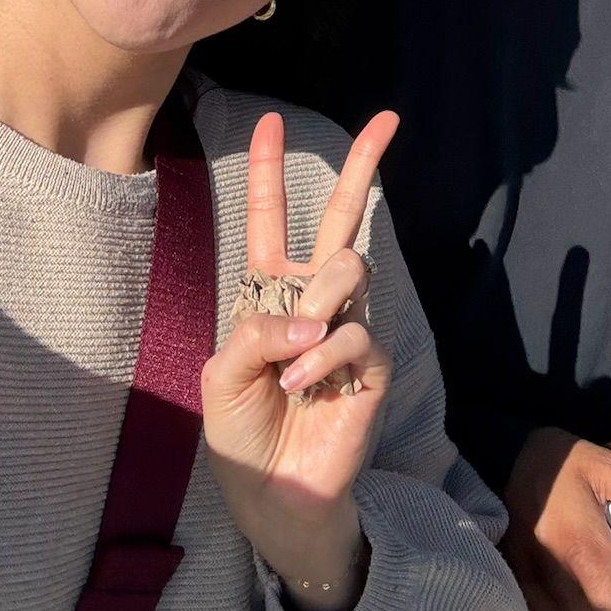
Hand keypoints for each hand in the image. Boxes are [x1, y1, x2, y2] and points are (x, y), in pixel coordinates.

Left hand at [202, 110, 399, 610]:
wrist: (273, 491)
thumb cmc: (241, 431)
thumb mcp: (222, 375)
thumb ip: (257, 332)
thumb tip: (314, 320)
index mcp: (268, 292)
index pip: (271, 219)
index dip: (267, 169)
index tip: (270, 120)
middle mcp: (312, 300)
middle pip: (342, 218)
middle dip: (363, 164)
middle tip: (388, 118)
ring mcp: (346, 327)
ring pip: (347, 270)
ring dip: (315, 306)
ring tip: (293, 357)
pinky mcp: (371, 363)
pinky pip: (351, 335)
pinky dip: (320, 362)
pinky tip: (302, 390)